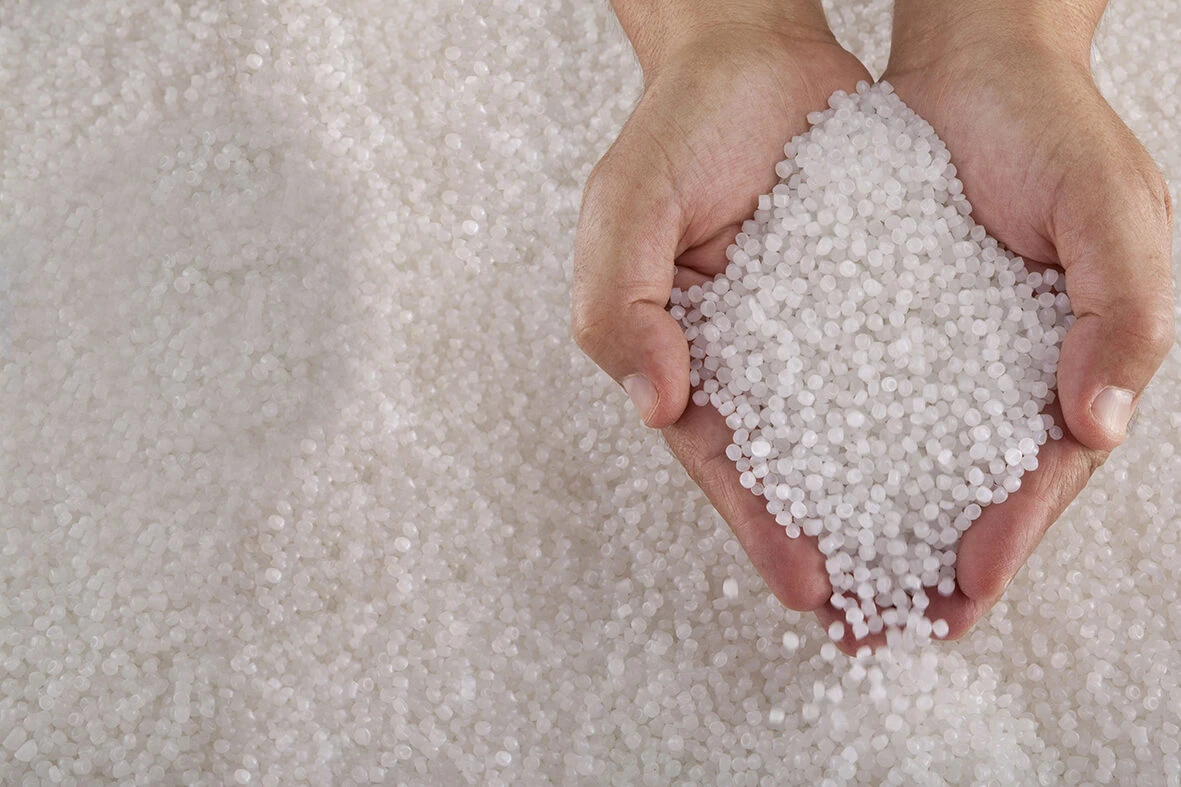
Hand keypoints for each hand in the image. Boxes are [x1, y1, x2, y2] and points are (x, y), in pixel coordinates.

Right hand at [572, 4, 871, 617]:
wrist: (755, 58)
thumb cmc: (677, 130)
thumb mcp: (625, 209)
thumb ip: (618, 305)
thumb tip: (655, 401)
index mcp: (682, 356)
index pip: (720, 458)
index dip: (758, 525)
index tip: (805, 583)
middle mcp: (749, 359)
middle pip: (788, 470)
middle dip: (826, 543)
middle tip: (873, 613)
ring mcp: (810, 336)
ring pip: (849, 438)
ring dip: (881, 506)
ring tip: (926, 571)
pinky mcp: (867, 302)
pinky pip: (899, 372)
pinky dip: (922, 424)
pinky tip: (962, 467)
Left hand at [853, 1, 1175, 650]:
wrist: (971, 66)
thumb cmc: (1056, 132)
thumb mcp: (1114, 214)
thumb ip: (1124, 317)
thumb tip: (1097, 426)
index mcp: (1075, 361)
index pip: (1044, 472)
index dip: (1011, 534)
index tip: (964, 589)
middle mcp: (1004, 370)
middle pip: (970, 488)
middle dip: (934, 562)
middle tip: (891, 630)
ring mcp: (939, 353)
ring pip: (907, 460)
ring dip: (878, 528)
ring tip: (840, 593)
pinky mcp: (877, 322)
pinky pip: (854, 400)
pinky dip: (833, 451)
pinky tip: (803, 492)